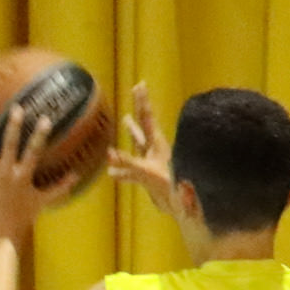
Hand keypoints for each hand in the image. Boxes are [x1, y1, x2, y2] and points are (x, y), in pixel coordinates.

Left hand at [0, 95, 51, 246]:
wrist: (2, 231)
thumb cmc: (25, 215)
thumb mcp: (43, 200)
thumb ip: (60, 187)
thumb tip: (77, 175)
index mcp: (23, 176)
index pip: (34, 151)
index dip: (40, 135)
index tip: (45, 118)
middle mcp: (6, 173)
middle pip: (9, 144)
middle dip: (14, 125)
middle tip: (17, 107)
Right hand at [107, 81, 177, 210]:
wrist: (181, 205)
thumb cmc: (167, 186)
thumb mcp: (145, 173)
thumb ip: (127, 163)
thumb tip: (108, 153)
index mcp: (156, 144)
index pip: (147, 118)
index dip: (142, 101)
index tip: (140, 84)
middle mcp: (153, 149)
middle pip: (143, 124)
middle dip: (138, 107)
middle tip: (136, 90)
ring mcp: (150, 162)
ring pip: (138, 143)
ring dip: (131, 132)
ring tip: (125, 120)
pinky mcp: (147, 176)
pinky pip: (130, 168)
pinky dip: (121, 168)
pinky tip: (111, 173)